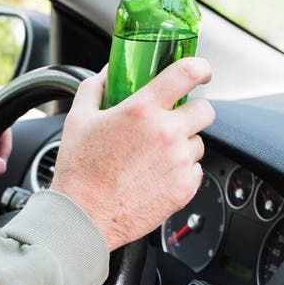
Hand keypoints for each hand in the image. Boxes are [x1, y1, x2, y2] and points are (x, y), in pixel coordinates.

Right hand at [51, 58, 214, 250]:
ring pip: (199, 143)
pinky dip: (182, 171)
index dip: (200, 67)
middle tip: (173, 122)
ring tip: (156, 156)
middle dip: (191, 113)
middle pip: (204, 111)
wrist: (85, 217)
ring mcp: (178, 162)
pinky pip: (196, 171)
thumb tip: (110, 73)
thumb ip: (96, 87)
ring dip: (184, 145)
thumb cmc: (79, 172)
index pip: (187, 72)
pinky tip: (158, 175)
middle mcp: (166, 134)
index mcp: (142, 110)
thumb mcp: (79, 119)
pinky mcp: (184, 188)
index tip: (201, 71)